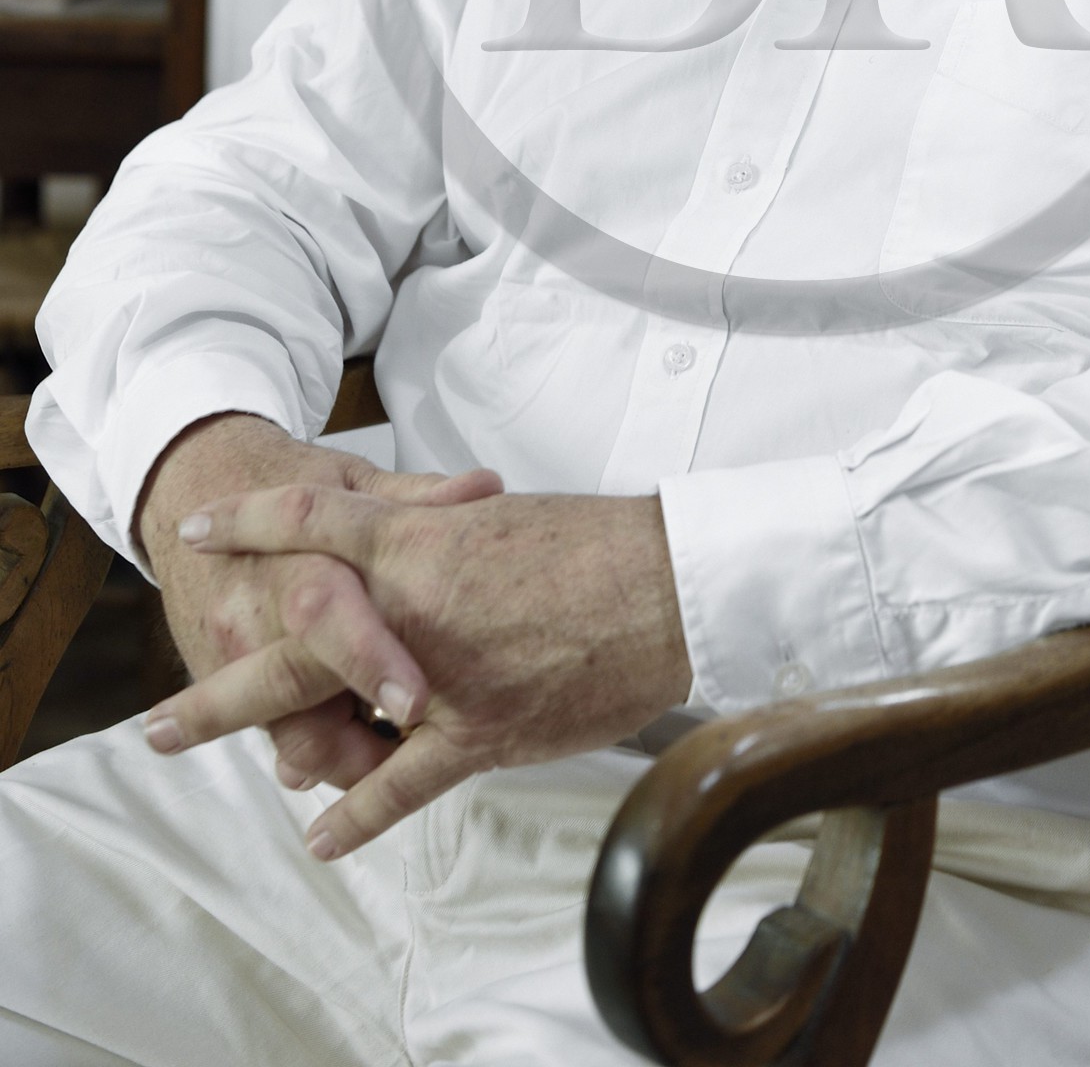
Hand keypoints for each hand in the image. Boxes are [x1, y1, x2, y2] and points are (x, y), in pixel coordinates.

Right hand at [138, 413, 501, 792]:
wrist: (196, 479)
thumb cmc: (293, 480)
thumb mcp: (353, 479)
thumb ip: (418, 498)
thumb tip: (488, 488)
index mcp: (297, 559)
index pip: (327, 615)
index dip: (370, 662)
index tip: (417, 703)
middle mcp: (256, 613)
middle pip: (294, 698)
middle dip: (355, 748)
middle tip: (417, 764)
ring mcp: (232, 654)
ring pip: (289, 738)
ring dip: (350, 760)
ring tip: (406, 754)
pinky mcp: (225, 681)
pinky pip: (278, 738)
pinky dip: (325, 751)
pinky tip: (365, 745)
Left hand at [145, 482, 692, 859]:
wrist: (666, 581)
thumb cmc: (601, 544)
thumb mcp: (503, 524)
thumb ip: (445, 538)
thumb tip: (416, 541)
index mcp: (418, 538)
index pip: (311, 520)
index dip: (249, 522)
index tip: (200, 529)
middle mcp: (409, 607)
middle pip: (289, 642)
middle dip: (218, 688)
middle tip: (159, 723)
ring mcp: (436, 677)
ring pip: (331, 722)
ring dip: (278, 752)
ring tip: (247, 790)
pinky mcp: (477, 731)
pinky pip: (399, 784)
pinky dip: (358, 814)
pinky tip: (322, 834)